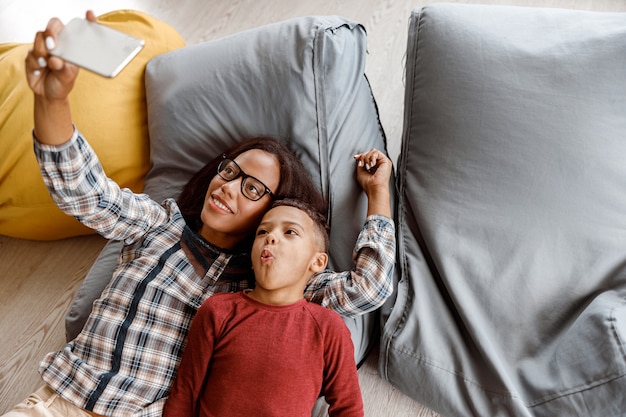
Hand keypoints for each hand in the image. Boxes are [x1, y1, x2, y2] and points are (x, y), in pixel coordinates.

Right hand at [26, 11, 95, 144]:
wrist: (49, 95)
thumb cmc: (62, 83)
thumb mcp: (68, 77)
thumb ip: (64, 68)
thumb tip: (55, 60)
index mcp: (72, 45)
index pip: (78, 28)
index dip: (86, 20)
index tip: (91, 16)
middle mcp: (59, 42)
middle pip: (54, 25)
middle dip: (52, 32)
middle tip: (52, 45)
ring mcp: (45, 46)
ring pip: (40, 37)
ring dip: (43, 52)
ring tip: (48, 65)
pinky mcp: (33, 53)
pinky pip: (32, 52)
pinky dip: (36, 62)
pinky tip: (41, 70)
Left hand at [353, 149, 392, 216]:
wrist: (374, 188)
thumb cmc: (368, 184)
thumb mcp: (361, 171)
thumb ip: (360, 162)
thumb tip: (358, 156)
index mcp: (374, 167)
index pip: (367, 156)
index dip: (361, 155)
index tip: (356, 158)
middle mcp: (379, 164)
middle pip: (370, 152)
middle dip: (363, 156)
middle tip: (362, 164)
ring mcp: (383, 162)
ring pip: (372, 151)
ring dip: (367, 157)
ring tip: (367, 166)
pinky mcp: (386, 161)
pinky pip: (376, 152)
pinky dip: (371, 157)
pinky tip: (371, 165)